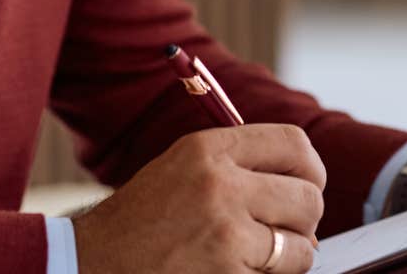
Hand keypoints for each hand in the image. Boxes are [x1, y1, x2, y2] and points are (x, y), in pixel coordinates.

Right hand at [73, 124, 326, 273]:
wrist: (94, 262)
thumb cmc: (142, 219)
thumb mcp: (181, 167)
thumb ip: (237, 162)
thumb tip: (304, 178)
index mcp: (209, 149)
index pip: (294, 144)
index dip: (311, 168)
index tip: (307, 184)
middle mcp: (221, 185)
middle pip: (308, 197)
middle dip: (303, 219)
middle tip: (285, 229)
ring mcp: (225, 233)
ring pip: (302, 245)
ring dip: (290, 255)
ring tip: (260, 256)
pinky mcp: (228, 273)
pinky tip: (237, 271)